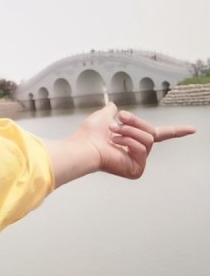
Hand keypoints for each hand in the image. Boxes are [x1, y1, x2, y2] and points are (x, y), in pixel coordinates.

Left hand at [77, 103, 195, 178]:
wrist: (84, 145)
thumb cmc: (90, 134)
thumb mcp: (103, 116)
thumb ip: (110, 111)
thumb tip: (112, 106)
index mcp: (133, 139)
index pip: (159, 134)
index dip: (176, 131)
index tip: (193, 129)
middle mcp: (138, 151)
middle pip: (152, 131)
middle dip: (135, 122)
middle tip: (119, 120)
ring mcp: (138, 161)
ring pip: (148, 138)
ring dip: (129, 131)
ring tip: (114, 133)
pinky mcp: (137, 169)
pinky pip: (142, 148)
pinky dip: (128, 142)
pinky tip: (116, 143)